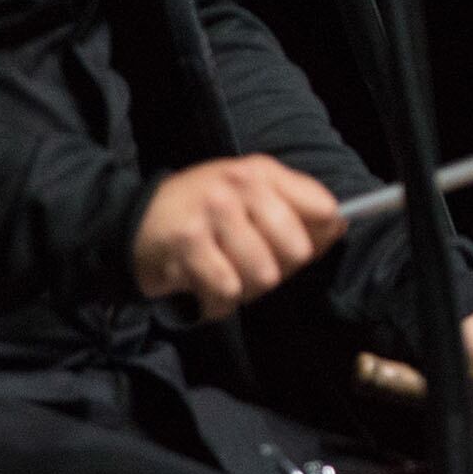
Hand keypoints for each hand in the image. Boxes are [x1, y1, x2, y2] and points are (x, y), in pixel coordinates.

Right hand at [131, 155, 344, 319]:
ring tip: (226, 276)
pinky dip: (218, 301)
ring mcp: (214, 212)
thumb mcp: (249, 195)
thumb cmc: (204, 211)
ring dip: (246, 289)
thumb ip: (294, 209)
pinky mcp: (188, 243)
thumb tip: (339, 227)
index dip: (320, 240)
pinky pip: (227, 289)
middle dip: (279, 271)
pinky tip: (205, 287)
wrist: (133, 220)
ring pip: (263, 275)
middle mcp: (241, 186)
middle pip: (296, 250)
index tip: (301, 251)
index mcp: (263, 172)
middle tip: (253, 267)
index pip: (322, 208)